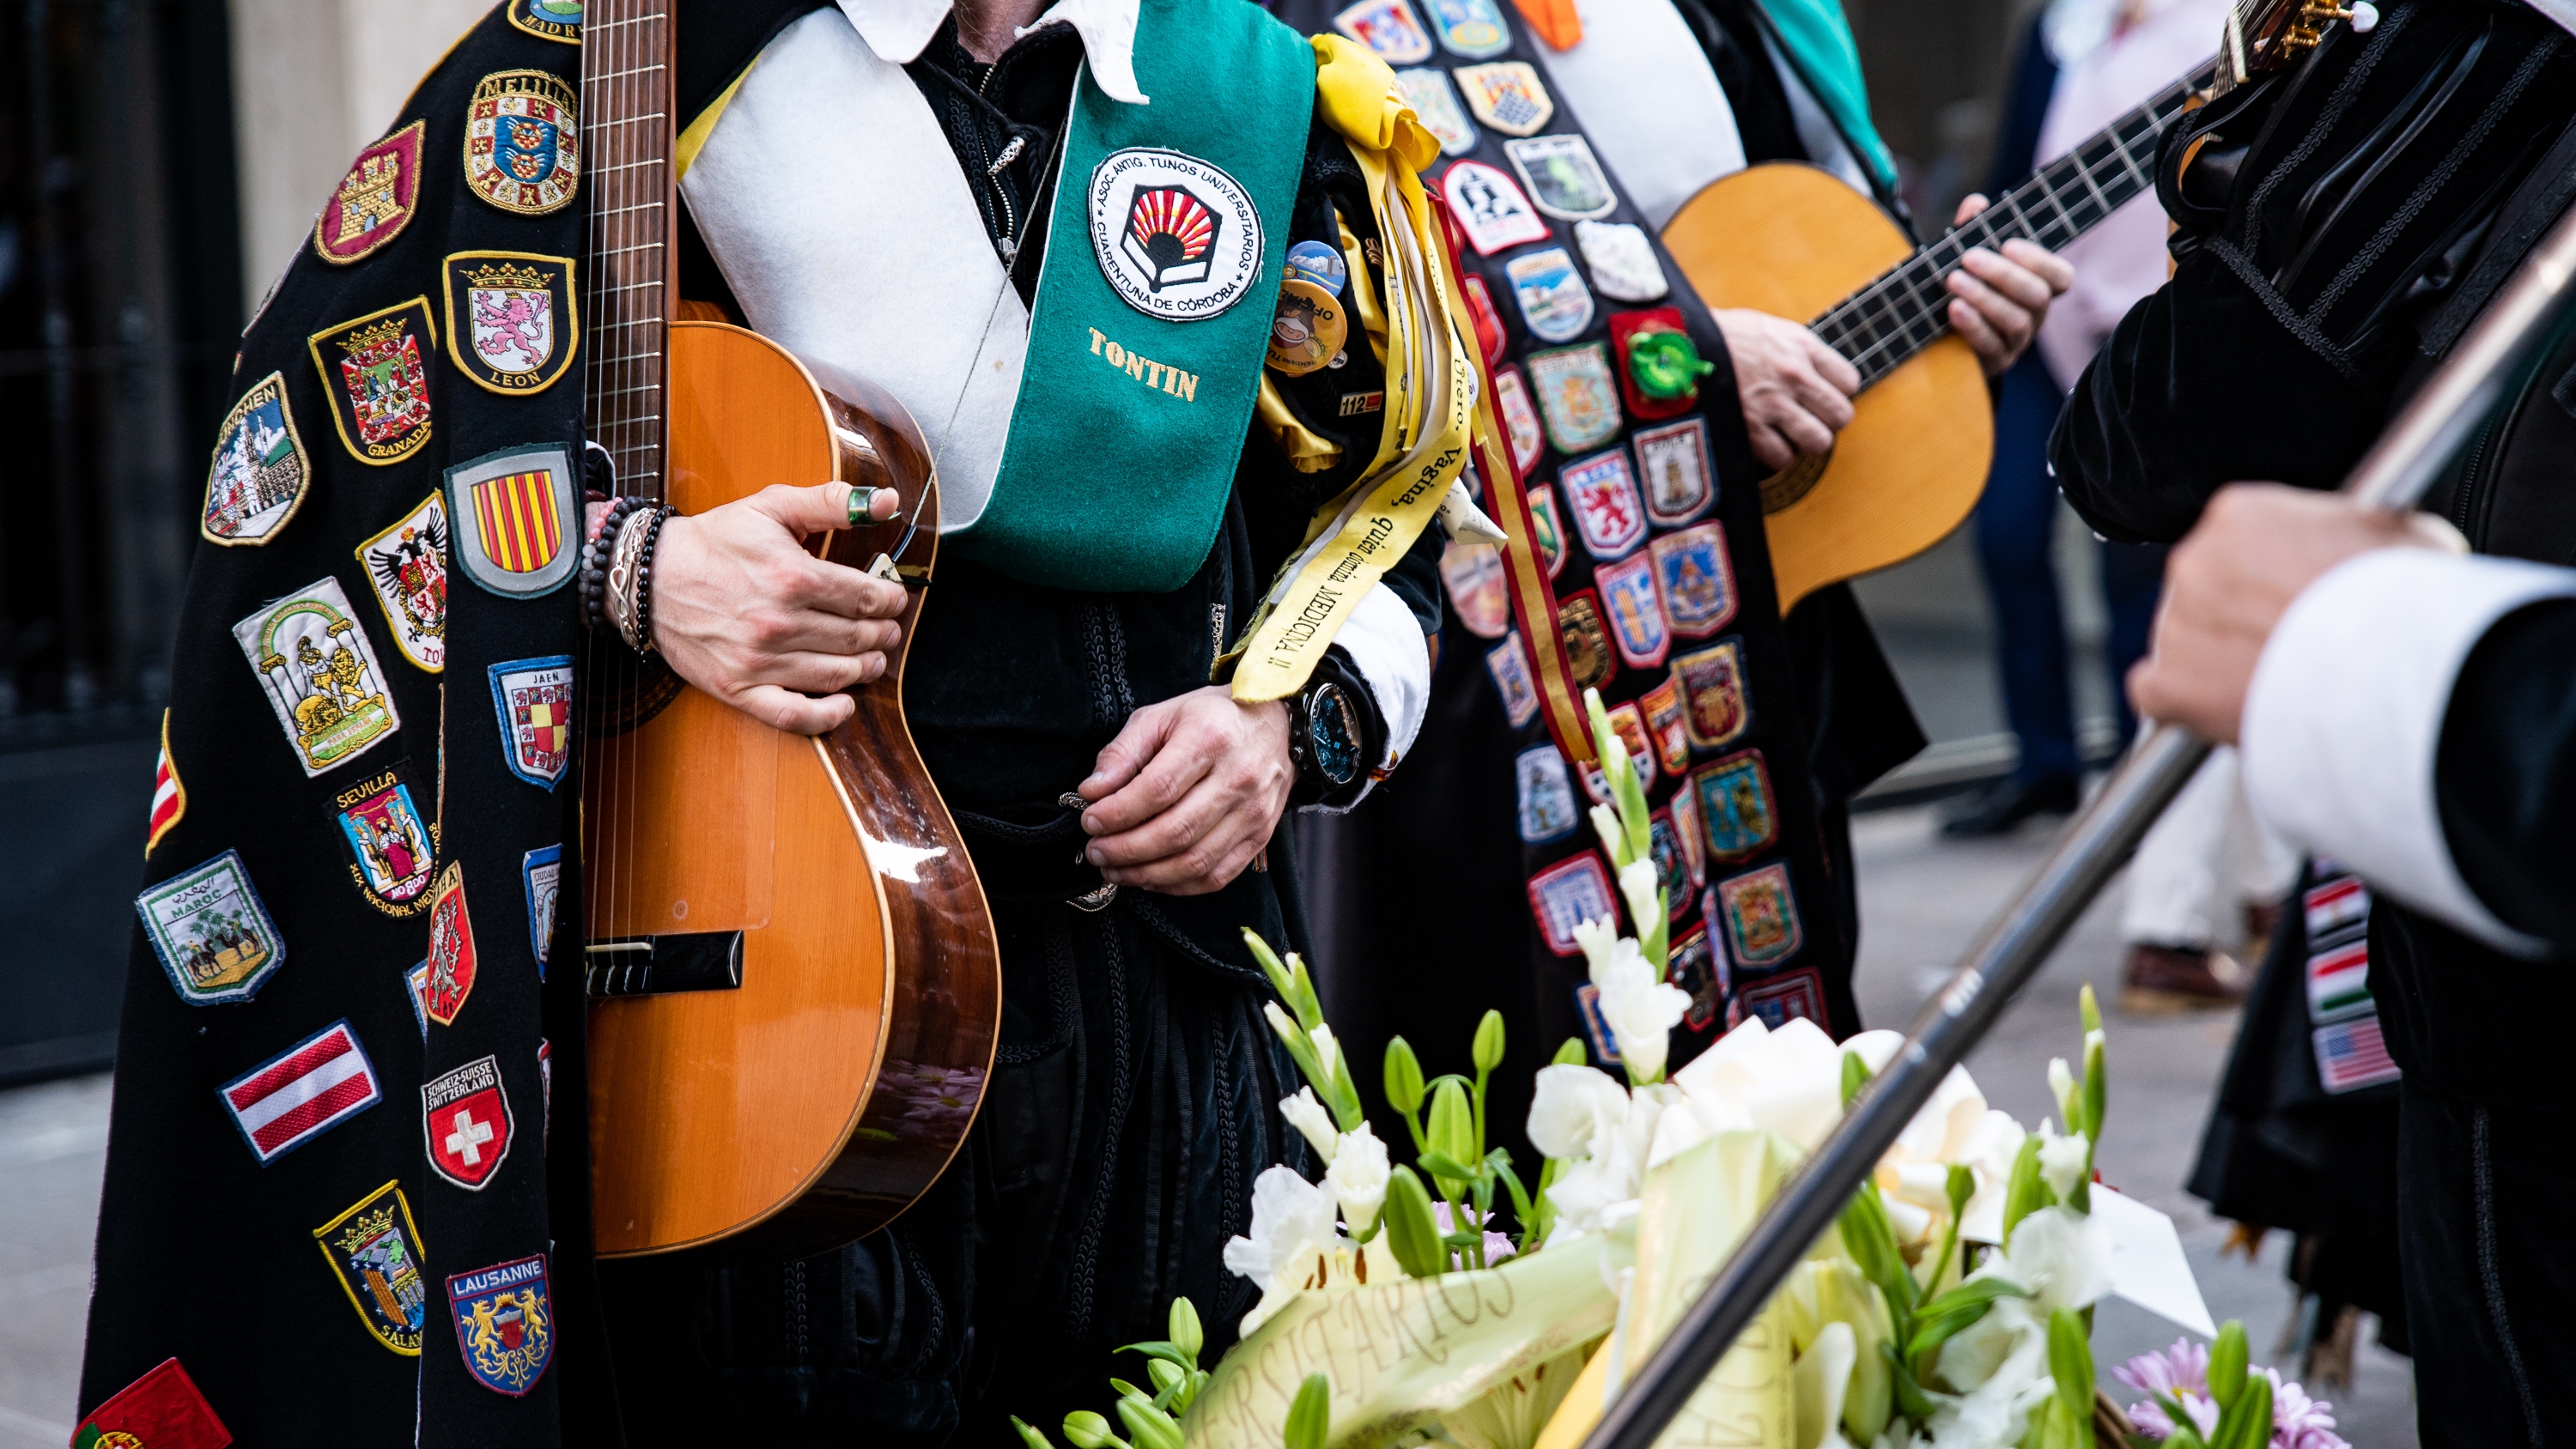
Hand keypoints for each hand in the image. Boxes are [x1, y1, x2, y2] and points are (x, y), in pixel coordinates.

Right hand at [650, 481, 905, 734]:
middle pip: (855, 637)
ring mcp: (758, 660)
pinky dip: (826, 716)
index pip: (865, 597)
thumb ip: (832, 502)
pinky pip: (792, 714)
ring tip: (872, 659)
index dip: (889, 600)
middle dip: (881, 634)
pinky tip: (844, 704)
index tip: (893, 599)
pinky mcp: (738, 687)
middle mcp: (779, 622)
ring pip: (835, 674)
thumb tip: (886, 502)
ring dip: (864, 668)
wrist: (649, 576)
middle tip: (887, 630)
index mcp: (793, 576)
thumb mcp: (773, 506)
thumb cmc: (715, 541)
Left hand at [1078, 686, 1294, 894]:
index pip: (1158, 789)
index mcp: (1211, 739)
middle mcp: (1238, 778)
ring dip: (1145, 874)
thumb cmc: (1212, 718)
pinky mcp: (1260, 837)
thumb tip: (1092, 792)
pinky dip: (1176, 886)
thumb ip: (1123, 752)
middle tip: (1096, 851)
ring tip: (1114, 869)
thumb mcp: (1162, 716)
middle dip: (1125, 849)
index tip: (1090, 821)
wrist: (1276, 725)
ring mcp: (1253, 812)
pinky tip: (1149, 877)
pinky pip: (1215, 876)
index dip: (1118, 813)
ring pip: (1194, 861)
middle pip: (1175, 831)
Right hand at [1713, 308, 1860, 472]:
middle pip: (1841, 416)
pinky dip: (1776, 455)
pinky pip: (1782, 457)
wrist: (1679, 347)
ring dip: (1805, 441)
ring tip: (1790, 434)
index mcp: (1800, 346)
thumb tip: (1818, 374)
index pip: (1849, 381)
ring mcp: (1773, 404)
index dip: (1837, 392)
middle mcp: (1793, 375)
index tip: (1821, 394)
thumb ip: (1797, 350)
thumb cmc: (1720, 337)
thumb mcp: (1768, 328)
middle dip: (1827, 421)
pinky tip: (1766, 442)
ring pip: (1818, 442)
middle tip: (1809, 418)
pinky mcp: (1750, 429)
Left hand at [1943, 194, 2073, 376]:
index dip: (2039, 261)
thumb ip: (1972, 232)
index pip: (2060, 277)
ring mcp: (2017, 342)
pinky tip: (1954, 309)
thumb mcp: (1963, 259)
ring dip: (1984, 298)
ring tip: (1953, 281)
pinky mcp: (1995, 363)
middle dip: (2003, 274)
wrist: (1937, 338)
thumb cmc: (1960, 288)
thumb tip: (1976, 203)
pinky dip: (1973, 326)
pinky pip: (1992, 347)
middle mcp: (2034, 316)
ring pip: (2015, 321)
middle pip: (2037, 297)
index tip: (2008, 244)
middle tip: (1969, 257)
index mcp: (2037, 288)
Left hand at [2128, 484, 2459, 742]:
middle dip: (2240, 617)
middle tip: (2286, 642)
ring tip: (2277, 680)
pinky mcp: (2167, 684)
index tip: (2288, 595)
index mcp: (2238, 515)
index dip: (2267, 574)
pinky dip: (2185, 705)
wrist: (2388, 668)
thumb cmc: (2402, 600)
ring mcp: (2175, 624)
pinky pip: (2158, 693)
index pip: (2235, 542)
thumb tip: (2359, 534)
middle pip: (2206, 591)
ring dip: (2217, 661)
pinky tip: (2225, 708)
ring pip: (2185, 642)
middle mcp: (2194, 562)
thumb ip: (2352, 529)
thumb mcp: (2394, 532)